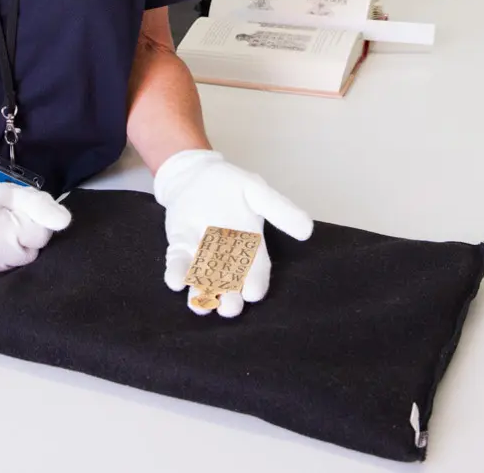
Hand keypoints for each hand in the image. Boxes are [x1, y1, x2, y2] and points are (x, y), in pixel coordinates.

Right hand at [0, 169, 70, 292]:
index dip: (31, 223)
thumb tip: (65, 223)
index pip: (41, 237)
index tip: (13, 215)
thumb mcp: (6, 192)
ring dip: (6, 258)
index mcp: (4, 235)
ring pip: (10, 272)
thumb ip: (39, 205)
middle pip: (28, 258)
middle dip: (20, 242)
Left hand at [154, 150, 312, 317]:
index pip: (256, 269)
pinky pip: (178, 263)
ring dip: (200, 293)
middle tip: (228, 309)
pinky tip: (175, 281)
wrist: (194, 173)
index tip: (252, 293)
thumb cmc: (228, 183)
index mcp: (249, 244)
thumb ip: (279, 208)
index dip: (255, 282)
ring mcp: (201, 253)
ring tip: (198, 304)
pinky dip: (177, 273)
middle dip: (229, 298)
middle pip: (230, 282)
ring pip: (203, 279)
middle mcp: (226, 255)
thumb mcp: (256, 190)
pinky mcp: (179, 247)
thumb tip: (308, 229)